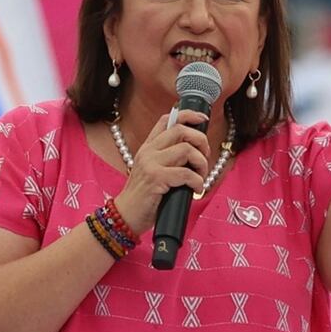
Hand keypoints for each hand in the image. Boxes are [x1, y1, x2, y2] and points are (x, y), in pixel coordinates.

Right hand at [114, 110, 210, 234]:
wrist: (125, 215)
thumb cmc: (143, 197)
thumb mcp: (151, 171)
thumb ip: (167, 158)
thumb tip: (195, 152)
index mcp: (148, 147)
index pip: (167, 120)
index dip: (187, 115)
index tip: (202, 119)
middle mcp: (148, 151)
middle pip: (180, 130)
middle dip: (201, 140)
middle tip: (205, 157)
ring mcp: (151, 163)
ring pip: (187, 149)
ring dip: (201, 163)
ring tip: (200, 176)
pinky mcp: (156, 178)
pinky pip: (186, 173)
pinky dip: (197, 182)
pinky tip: (196, 189)